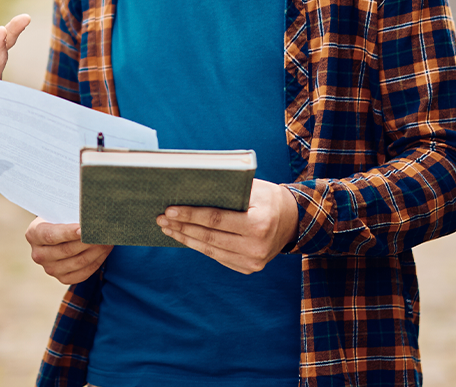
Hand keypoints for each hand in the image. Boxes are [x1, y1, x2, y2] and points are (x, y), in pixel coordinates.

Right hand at [25, 218, 111, 284]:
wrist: (59, 231)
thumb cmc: (61, 217)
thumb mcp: (60, 212)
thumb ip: (70, 213)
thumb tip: (90, 214)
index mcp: (33, 234)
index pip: (51, 236)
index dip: (68, 233)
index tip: (84, 228)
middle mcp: (38, 254)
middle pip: (67, 250)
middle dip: (88, 241)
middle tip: (103, 232)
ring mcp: (50, 269)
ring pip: (78, 262)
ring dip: (96, 251)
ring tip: (108, 240)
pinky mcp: (63, 278)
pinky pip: (83, 273)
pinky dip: (97, 261)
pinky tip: (104, 250)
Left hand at [157, 179, 299, 273]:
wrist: (293, 221)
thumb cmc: (269, 198)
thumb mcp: (253, 188)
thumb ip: (227, 191)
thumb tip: (189, 191)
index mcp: (259, 224)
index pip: (216, 220)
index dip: (190, 215)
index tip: (169, 210)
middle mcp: (257, 247)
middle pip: (209, 237)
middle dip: (182, 228)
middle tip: (161, 219)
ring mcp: (253, 262)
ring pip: (211, 250)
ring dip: (186, 239)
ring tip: (167, 229)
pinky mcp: (248, 268)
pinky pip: (218, 257)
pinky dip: (199, 247)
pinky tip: (185, 237)